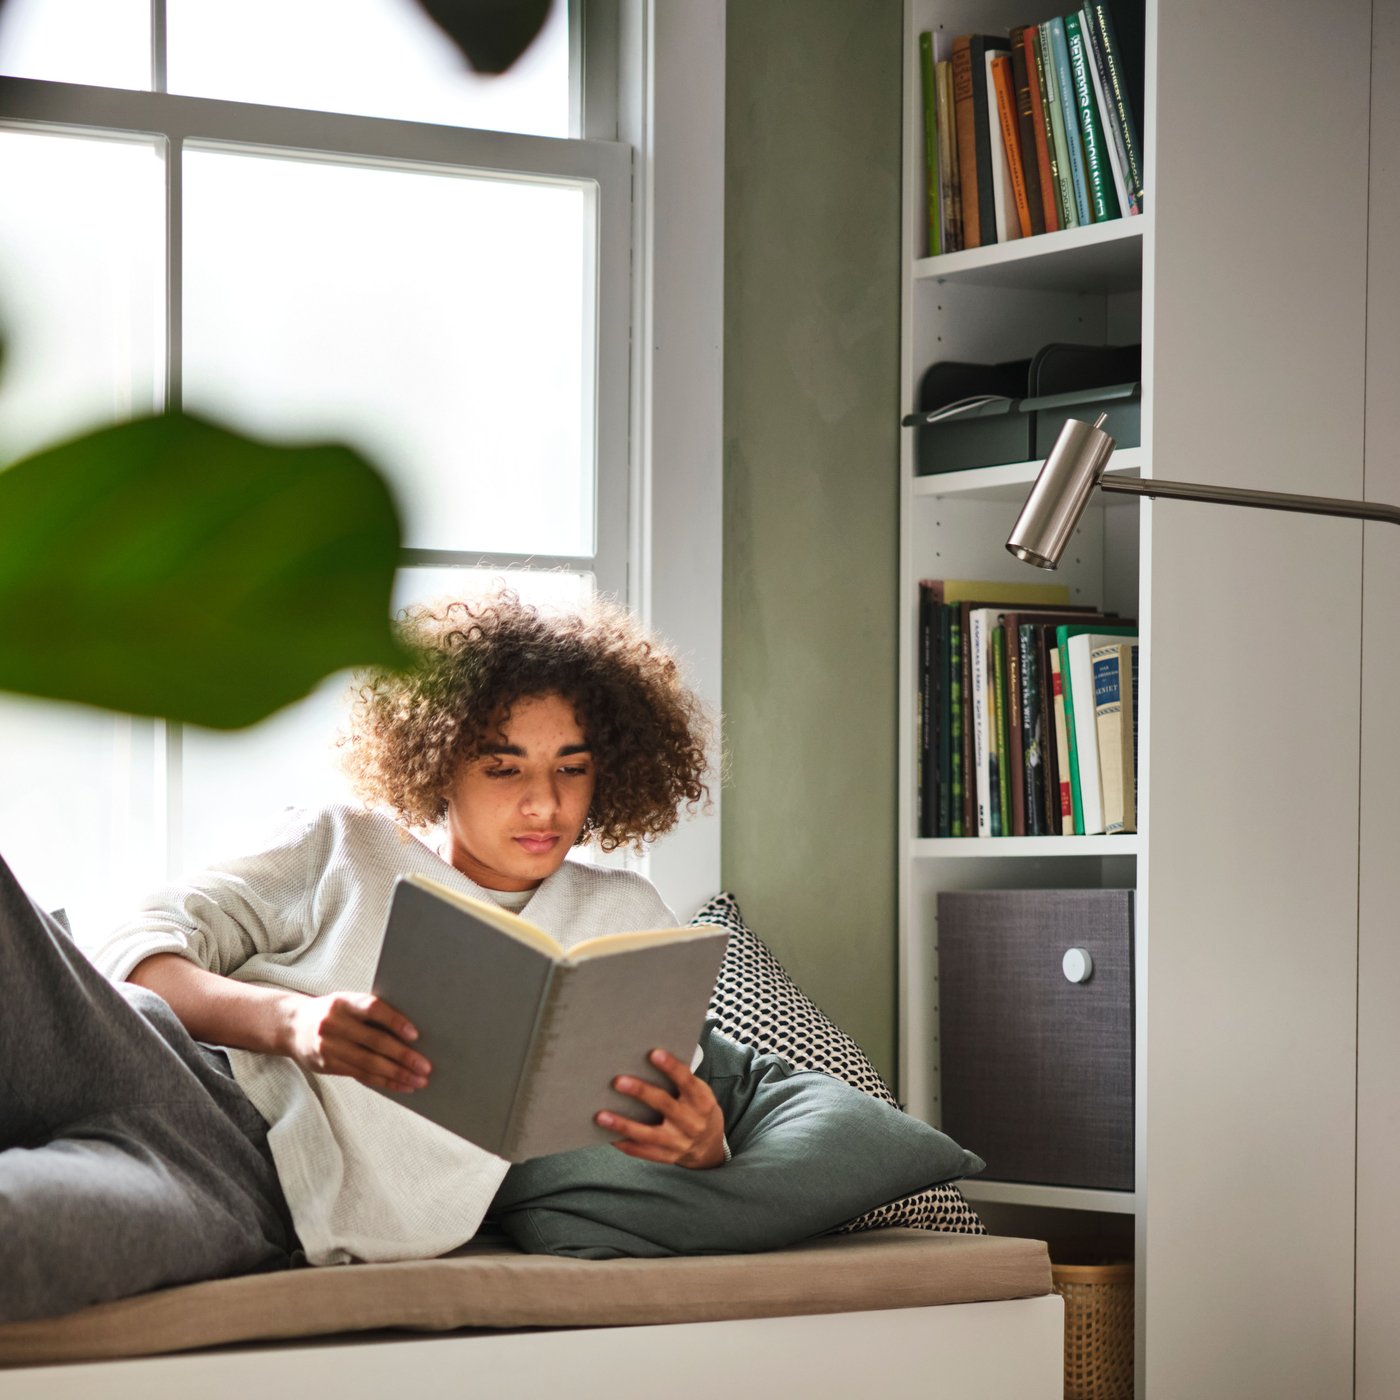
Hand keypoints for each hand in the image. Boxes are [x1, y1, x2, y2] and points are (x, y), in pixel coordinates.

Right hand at [282, 991, 430, 1092]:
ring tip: (419, 1080)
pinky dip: (385, 1081)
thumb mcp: (348, 1003)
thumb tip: (413, 1031)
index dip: (395, 1021)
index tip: (415, 1035)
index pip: (372, 1009)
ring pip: (369, 1064)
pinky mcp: (328, 1066)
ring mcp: (328, 1047)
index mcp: (343, 1002)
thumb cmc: (334, 1012)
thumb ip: (371, 1013)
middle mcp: (333, 1024)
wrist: (293, 1026)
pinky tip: (402, 1085)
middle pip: (374, 1042)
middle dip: (403, 1056)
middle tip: (425, 1066)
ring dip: (398, 1074)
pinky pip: (361, 1076)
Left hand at [596, 1048, 725, 1168]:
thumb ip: (680, 1079)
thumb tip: (649, 1057)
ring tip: (601, 1116)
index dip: (671, 1067)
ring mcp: (678, 1142)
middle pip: (664, 1104)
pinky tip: (607, 1136)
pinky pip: (642, 1152)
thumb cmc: (697, 1108)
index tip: (654, 1053)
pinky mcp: (666, 1157)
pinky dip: (624, 1144)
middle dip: (640, 1092)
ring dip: (623, 1125)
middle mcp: (692, 1122)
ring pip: (648, 1134)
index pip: (686, 1081)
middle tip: (617, 1081)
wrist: (709, 1145)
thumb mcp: (698, 1092)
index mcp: (701, 1101)